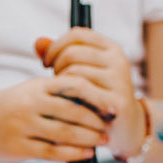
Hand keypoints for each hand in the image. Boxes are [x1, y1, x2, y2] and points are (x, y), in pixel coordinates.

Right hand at [0, 75, 109, 162]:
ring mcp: (23, 126)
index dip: (96, 96)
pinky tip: (86, 154)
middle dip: (95, 121)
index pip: (74, 86)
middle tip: (111, 127)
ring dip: (88, 138)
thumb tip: (96, 100)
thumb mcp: (33, 89)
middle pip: (72, 111)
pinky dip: (73, 153)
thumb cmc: (13, 104)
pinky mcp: (19, 147)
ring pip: (64, 133)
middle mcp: (30, 104)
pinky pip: (52, 152)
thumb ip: (59, 92)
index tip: (112, 106)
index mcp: (37, 86)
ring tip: (103, 141)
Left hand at [35, 28, 144, 155]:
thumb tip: (38, 43)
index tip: (47, 63)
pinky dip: (66, 98)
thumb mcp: (83, 72)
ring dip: (60, 84)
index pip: (77, 34)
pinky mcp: (114, 102)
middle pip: (71, 53)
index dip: (56, 46)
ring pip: (73, 72)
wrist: (124, 127)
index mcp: (112, 49)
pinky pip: (78, 92)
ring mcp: (118, 81)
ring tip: (62, 95)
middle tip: (55, 84)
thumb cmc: (96, 97)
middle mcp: (118, 61)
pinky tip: (66, 106)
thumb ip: (60, 55)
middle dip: (56, 67)